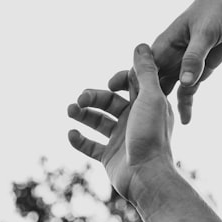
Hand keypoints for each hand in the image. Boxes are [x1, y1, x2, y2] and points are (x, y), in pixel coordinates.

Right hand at [68, 44, 174, 201]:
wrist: (148, 176)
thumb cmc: (151, 136)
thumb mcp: (150, 98)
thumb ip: (146, 72)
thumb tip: (142, 45)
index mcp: (147, 105)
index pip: (129, 84)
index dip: (117, 80)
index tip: (110, 82)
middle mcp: (134, 120)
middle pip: (108, 102)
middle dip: (92, 98)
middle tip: (78, 100)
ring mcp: (121, 140)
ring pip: (97, 121)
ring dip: (82, 114)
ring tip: (69, 110)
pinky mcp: (109, 158)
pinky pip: (90, 146)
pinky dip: (79, 140)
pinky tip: (71, 134)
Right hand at [107, 0, 221, 124]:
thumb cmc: (215, 10)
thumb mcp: (205, 34)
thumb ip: (195, 58)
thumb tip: (185, 81)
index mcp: (165, 45)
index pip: (142, 69)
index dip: (130, 85)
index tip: (121, 103)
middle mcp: (170, 57)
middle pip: (148, 83)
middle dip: (135, 100)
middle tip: (128, 122)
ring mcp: (183, 65)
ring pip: (165, 90)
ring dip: (159, 106)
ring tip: (152, 129)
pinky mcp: (198, 71)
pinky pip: (188, 92)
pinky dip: (185, 106)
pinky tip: (185, 122)